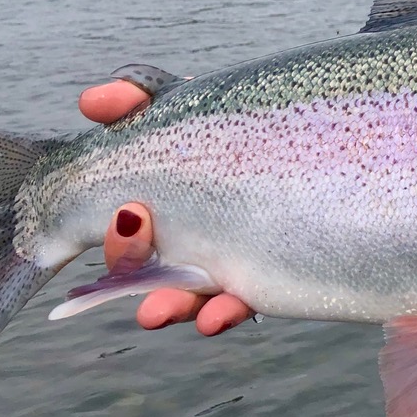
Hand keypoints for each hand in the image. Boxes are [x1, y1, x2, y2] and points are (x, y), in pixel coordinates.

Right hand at [83, 80, 255, 334]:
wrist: (324, 145)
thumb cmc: (243, 123)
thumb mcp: (196, 106)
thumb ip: (143, 99)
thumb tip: (92, 101)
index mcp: (159, 201)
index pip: (122, 220)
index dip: (116, 227)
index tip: (129, 209)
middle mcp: (183, 236)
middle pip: (140, 263)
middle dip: (129, 259)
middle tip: (142, 229)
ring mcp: (219, 260)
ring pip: (180, 294)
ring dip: (165, 304)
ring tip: (153, 312)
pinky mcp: (255, 280)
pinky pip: (233, 307)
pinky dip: (220, 314)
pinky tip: (215, 317)